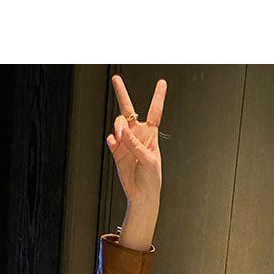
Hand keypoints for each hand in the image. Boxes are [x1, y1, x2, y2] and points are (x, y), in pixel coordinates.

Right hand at [107, 74, 166, 204]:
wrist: (142, 195)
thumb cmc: (151, 178)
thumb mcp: (149, 160)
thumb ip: (136, 145)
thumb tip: (123, 132)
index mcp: (151, 134)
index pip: (155, 111)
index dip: (158, 96)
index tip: (162, 82)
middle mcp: (137, 134)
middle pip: (128, 109)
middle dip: (121, 93)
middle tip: (115, 78)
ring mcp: (125, 142)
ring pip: (118, 124)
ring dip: (118, 127)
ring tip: (119, 138)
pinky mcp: (117, 151)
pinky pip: (112, 140)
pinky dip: (112, 140)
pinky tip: (114, 143)